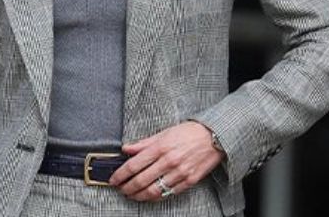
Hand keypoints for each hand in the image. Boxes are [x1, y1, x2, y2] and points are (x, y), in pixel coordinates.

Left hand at [109, 121, 224, 201]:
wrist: (214, 136)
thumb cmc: (188, 133)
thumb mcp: (163, 133)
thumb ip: (143, 143)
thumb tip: (126, 149)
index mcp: (160, 148)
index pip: (133, 165)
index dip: (120, 174)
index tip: (114, 179)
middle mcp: (169, 161)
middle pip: (141, 180)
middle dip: (127, 188)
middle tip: (120, 189)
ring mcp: (180, 173)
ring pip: (154, 190)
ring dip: (139, 195)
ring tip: (132, 195)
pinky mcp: (190, 181)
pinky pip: (169, 193)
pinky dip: (156, 197)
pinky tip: (149, 196)